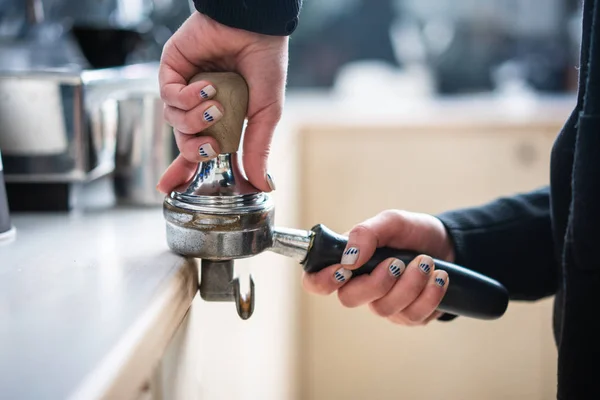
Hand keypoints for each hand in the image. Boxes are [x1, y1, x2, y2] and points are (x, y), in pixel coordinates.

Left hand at [156, 12, 287, 192]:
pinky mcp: (172, 69)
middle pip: (183, 140)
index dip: (185, 169)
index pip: (199, 149)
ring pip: (173, 120)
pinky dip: (186, 98)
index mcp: (221, 118)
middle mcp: (199, 106)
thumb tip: (264, 186)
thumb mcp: (266, 114)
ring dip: (194, 119)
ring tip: (215, 106)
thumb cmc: (266, 65)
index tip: (172, 189)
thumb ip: (258, 149)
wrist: (256, 27)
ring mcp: (184, 88)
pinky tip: (205, 88)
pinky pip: (168, 96)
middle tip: (210, 146)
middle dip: (193, 150)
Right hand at [303, 210, 455, 324]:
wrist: (447, 244)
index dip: (321, 281)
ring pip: (383, 309)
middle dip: (376, 281)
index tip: (343, 269)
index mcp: (348, 262)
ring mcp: (384, 304)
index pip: (316, 281)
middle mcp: (361, 287)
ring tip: (427, 262)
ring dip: (409, 284)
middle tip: (397, 262)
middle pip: (348, 299)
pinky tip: (439, 277)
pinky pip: (412, 316)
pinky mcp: (408, 316)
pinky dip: (429, 294)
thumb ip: (365, 233)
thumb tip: (348, 257)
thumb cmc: (411, 232)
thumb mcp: (391, 221)